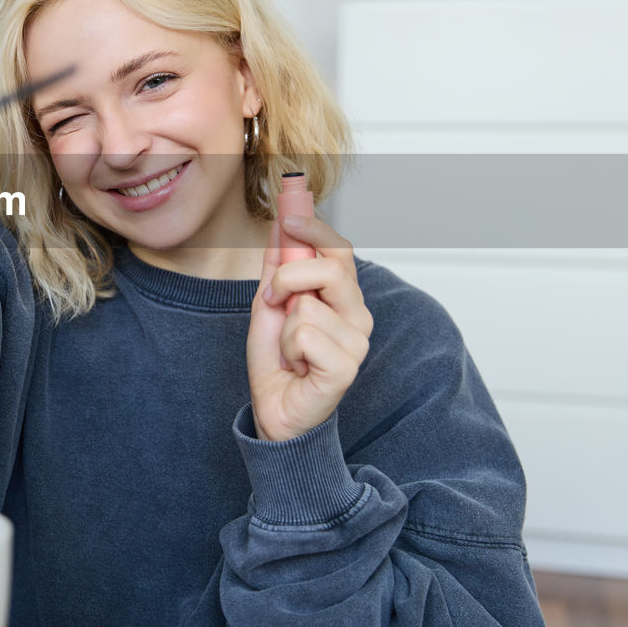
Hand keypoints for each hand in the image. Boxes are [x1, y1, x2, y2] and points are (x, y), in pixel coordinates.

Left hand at [246, 215, 372, 441]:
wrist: (275, 410)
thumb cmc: (278, 360)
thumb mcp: (269, 303)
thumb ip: (277, 265)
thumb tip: (279, 224)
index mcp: (343, 297)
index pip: (340, 250)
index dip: (316, 228)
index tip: (288, 217)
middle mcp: (358, 316)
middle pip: (330, 268)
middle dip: (289, 276)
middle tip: (274, 300)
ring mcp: (357, 342)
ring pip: (308, 306)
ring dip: (283, 327)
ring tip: (290, 349)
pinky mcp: (347, 366)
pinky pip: (304, 335)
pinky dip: (288, 349)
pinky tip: (298, 365)